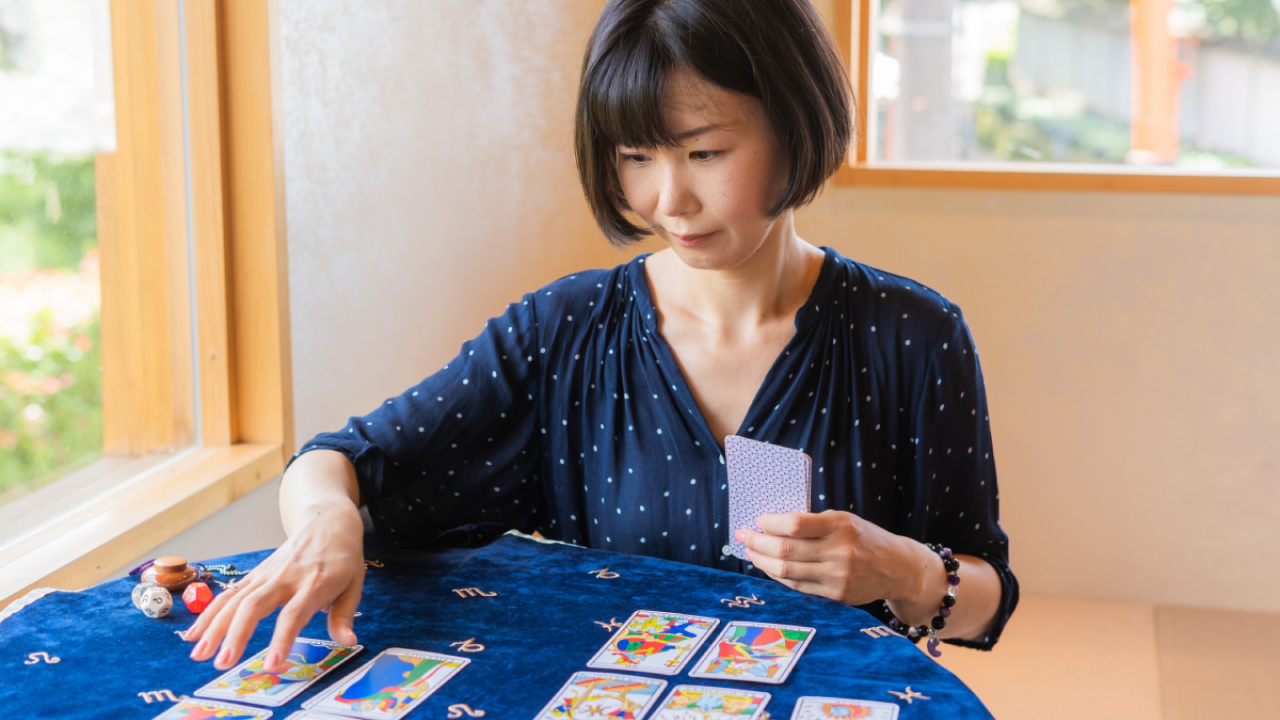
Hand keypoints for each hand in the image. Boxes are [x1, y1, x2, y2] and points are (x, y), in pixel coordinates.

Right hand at [182, 503, 365, 671]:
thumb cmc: (343, 558)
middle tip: (222, 663)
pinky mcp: (255, 574)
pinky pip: (229, 594)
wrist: (327, 521)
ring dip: (215, 627)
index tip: (271, 665)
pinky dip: (209, 613)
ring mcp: (266, 575)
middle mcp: (285, 578)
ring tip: (199, 655)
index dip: (281, 639)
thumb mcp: (355, 584)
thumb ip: (344, 615)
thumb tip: (348, 642)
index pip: (294, 614)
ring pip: (235, 600)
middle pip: (254, 606)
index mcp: (313, 584)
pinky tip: (194, 634)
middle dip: (236, 634)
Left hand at [735, 510, 923, 607]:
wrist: (899, 568)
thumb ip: (813, 524)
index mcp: (840, 526)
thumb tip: (771, 525)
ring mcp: (838, 577)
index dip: (770, 523)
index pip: (795, 524)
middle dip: (757, 542)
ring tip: (751, 552)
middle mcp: (839, 552)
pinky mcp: (836, 596)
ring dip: (762, 561)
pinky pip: (797, 586)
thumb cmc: (865, 538)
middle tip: (742, 535)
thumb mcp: (844, 520)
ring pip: (786, 571)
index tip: (759, 520)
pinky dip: (778, 576)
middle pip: (785, 551)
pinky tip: (769, 567)